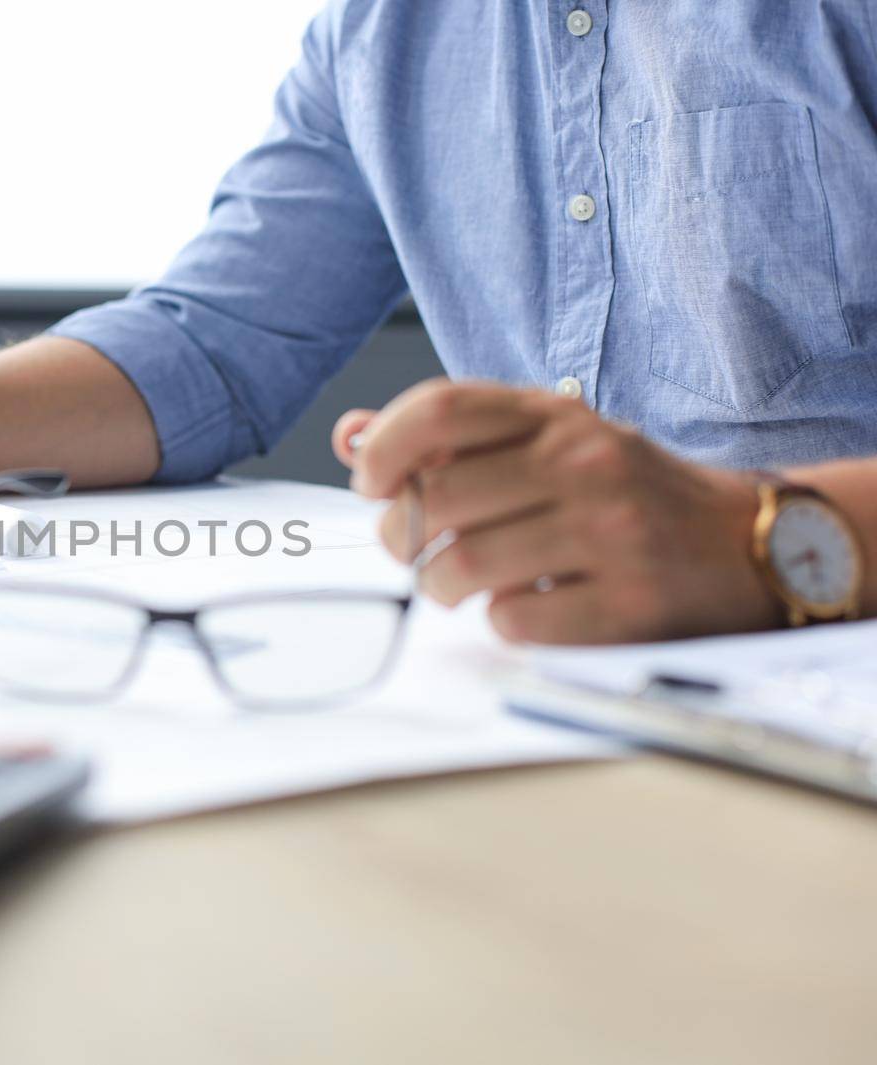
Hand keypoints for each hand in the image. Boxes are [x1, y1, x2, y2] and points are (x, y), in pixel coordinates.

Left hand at [338, 379, 778, 643]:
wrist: (748, 543)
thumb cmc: (623, 493)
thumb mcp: (546, 441)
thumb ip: (448, 438)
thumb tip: (350, 434)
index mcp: (556, 415)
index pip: (439, 409)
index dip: (383, 450)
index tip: (372, 484)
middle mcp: (584, 462)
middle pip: (433, 499)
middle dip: (400, 536)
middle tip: (414, 548)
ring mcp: (611, 532)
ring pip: (462, 566)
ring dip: (442, 586)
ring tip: (461, 582)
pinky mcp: (630, 603)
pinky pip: (515, 621)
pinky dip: (505, 621)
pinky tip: (532, 605)